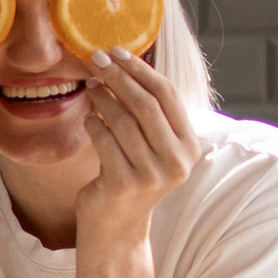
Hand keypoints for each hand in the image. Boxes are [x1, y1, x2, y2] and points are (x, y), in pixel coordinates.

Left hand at [74, 50, 196, 250]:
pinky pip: (104, 141)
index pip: (168, 96)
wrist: (116, 227)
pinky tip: (87, 119)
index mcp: (190, 146)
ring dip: (102, 99)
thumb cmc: (130, 175)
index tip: (118, 51)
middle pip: (146, 105)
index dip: (141, 69)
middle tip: (96, 58)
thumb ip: (146, 113)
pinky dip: (93, 125)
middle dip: (119, 77)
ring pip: (123, 121)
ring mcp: (152, 174)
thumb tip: (122, 62)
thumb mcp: (149, 145)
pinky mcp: (125, 184)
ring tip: (89, 87)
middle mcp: (177, 161)